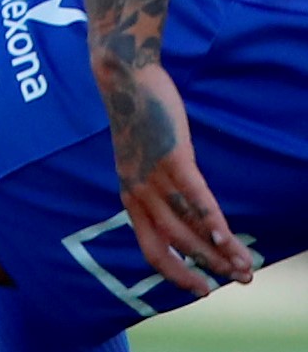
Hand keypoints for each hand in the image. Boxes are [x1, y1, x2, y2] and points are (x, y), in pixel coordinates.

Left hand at [102, 58, 253, 295]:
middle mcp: (138, 192)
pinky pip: (195, 197)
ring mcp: (154, 176)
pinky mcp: (172, 157)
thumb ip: (158, 186)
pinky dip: (212, 221)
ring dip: (218, 251)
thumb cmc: (138, 120)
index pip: (151, 248)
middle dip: (207, 268)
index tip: (201, 289)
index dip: (176, 272)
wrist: (124, 79)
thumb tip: (184, 209)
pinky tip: (228, 238)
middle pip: (174, 244)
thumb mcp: (141, 160)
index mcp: (130, 196)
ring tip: (244, 268)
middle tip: (237, 282)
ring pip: (188, 226)